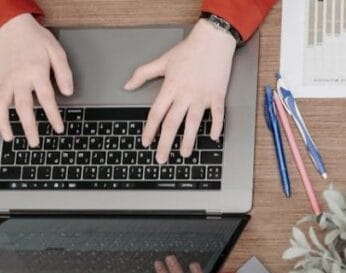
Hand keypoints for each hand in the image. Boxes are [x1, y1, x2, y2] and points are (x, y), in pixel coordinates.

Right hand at [0, 14, 72, 147]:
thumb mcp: (57, 51)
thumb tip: (68, 92)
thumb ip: (63, 73)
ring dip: (2, 121)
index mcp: (36, 72)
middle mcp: (18, 78)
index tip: (58, 129)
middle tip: (34, 142)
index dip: (53, 115)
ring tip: (8, 138)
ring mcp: (6, 78)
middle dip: (28, 126)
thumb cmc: (36, 38)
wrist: (14, 25)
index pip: (46, 98)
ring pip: (1, 103)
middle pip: (22, 106)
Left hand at [126, 20, 236, 163]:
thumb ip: (143, 74)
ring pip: (193, 123)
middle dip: (165, 143)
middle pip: (172, 123)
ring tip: (185, 154)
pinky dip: (216, 127)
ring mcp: (202, 96)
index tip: (146, 142)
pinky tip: (213, 138)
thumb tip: (127, 85)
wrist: (212, 40)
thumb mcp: (162, 60)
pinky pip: (218, 115)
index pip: (156, 113)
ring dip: (188, 140)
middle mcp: (185, 93)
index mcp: (171, 86)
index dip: (150, 130)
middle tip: (161, 158)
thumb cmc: (189, 50)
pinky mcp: (217, 95)